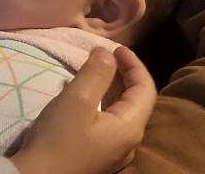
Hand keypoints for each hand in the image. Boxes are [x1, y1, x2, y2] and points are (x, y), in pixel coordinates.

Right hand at [9, 46, 156, 173]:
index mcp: (130, 127)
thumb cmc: (59, 139)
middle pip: (137, 102)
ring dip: (113, 89)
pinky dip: (104, 104)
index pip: (146, 88)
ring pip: (122, 113)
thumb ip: (95, 74)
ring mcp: (115, 153)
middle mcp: (129, 142)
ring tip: (96, 72)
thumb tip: (106, 54)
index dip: (134, 64)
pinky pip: (110, 124)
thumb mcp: (76, 100)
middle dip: (124, 75)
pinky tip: (86, 100)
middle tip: (106, 56)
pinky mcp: (99, 157)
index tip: (115, 46)